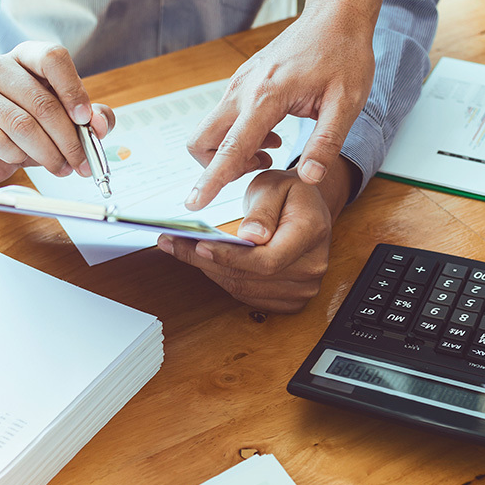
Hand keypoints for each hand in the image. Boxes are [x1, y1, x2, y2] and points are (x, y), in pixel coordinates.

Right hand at [0, 41, 114, 183]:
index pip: (52, 58)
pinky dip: (18, 156)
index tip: (85, 119)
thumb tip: (100, 124)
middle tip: (81, 161)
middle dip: (68, 138)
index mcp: (24, 57)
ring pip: (22, 125)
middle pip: (42, 101)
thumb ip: (88, 117)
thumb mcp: (61, 117)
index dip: (73, 89)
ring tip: (61, 167)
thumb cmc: (24, 125)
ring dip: (49, 153)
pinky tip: (22, 160)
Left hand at [158, 159, 356, 312]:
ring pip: (244, 288)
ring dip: (209, 270)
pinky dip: (222, 278)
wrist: (308, 208)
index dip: (231, 257)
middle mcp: (311, 266)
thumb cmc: (289, 193)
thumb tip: (251, 237)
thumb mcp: (275, 185)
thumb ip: (263, 211)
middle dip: (207, 261)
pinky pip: (247, 294)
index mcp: (311, 234)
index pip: (267, 259)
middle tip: (173, 242)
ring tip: (178, 249)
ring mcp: (303, 288)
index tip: (200, 246)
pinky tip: (201, 261)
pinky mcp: (290, 300)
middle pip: (250, 277)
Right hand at [184, 5, 374, 209]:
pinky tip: (272, 133)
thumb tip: (310, 177)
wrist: (335, 15)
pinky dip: (239, 135)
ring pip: (210, 130)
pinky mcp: (242, 82)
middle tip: (256, 167)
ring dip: (231, 151)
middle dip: (215, 167)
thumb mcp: (346, 103)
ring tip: (272, 149)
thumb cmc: (343, 53)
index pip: (230, 148)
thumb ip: (326, 143)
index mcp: (266, 96)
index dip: (211, 180)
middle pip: (202, 140)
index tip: (193, 204)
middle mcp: (243, 89)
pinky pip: (225, 118)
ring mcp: (239, 84)